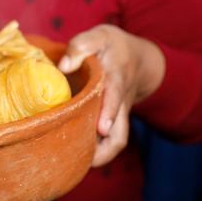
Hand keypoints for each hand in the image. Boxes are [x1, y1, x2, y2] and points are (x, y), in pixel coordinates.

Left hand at [58, 24, 164, 166]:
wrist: (137, 58)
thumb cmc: (112, 46)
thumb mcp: (99, 36)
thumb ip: (82, 46)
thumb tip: (64, 66)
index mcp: (116, 78)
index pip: (116, 97)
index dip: (110, 112)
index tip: (102, 129)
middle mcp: (120, 103)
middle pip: (120, 134)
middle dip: (104, 150)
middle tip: (82, 160)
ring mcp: (117, 116)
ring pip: (115, 143)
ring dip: (98, 156)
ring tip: (72, 164)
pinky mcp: (111, 122)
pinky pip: (108, 143)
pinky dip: (95, 152)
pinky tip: (72, 157)